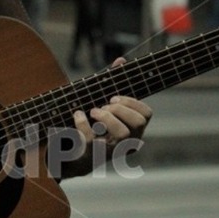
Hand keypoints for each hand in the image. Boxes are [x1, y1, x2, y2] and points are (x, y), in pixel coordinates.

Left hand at [61, 59, 151, 178]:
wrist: (72, 154)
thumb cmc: (92, 126)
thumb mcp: (103, 105)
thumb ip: (113, 83)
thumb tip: (121, 60)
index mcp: (133, 130)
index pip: (146, 114)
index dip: (132, 102)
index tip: (114, 97)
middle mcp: (127, 143)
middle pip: (138, 123)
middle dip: (121, 109)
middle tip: (105, 105)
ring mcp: (112, 152)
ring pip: (122, 134)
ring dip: (107, 117)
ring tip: (94, 111)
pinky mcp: (93, 157)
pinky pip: (92, 140)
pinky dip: (82, 123)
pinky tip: (77, 114)